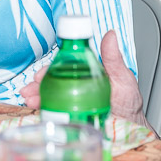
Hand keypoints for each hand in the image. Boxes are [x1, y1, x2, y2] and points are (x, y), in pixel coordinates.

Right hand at [20, 30, 148, 128]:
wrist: (130, 126)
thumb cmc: (128, 101)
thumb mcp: (122, 77)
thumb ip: (113, 59)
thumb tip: (110, 34)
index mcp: (86, 72)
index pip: (63, 66)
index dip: (49, 69)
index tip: (40, 74)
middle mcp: (76, 85)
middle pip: (52, 81)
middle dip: (38, 85)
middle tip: (30, 90)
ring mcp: (73, 101)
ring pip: (50, 95)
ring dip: (37, 97)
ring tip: (30, 101)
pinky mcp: (72, 116)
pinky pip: (54, 111)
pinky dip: (43, 110)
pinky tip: (37, 111)